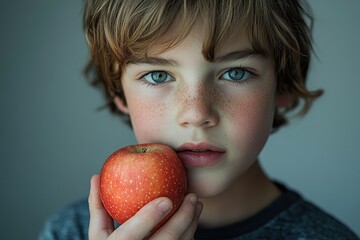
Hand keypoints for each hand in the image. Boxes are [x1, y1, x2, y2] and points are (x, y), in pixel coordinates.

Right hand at [88, 175, 202, 239]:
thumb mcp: (98, 234)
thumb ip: (98, 207)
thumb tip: (95, 176)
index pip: (129, 237)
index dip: (148, 218)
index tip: (166, 200)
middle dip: (182, 219)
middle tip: (192, 197)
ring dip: (191, 225)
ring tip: (197, 205)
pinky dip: (190, 234)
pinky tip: (194, 220)